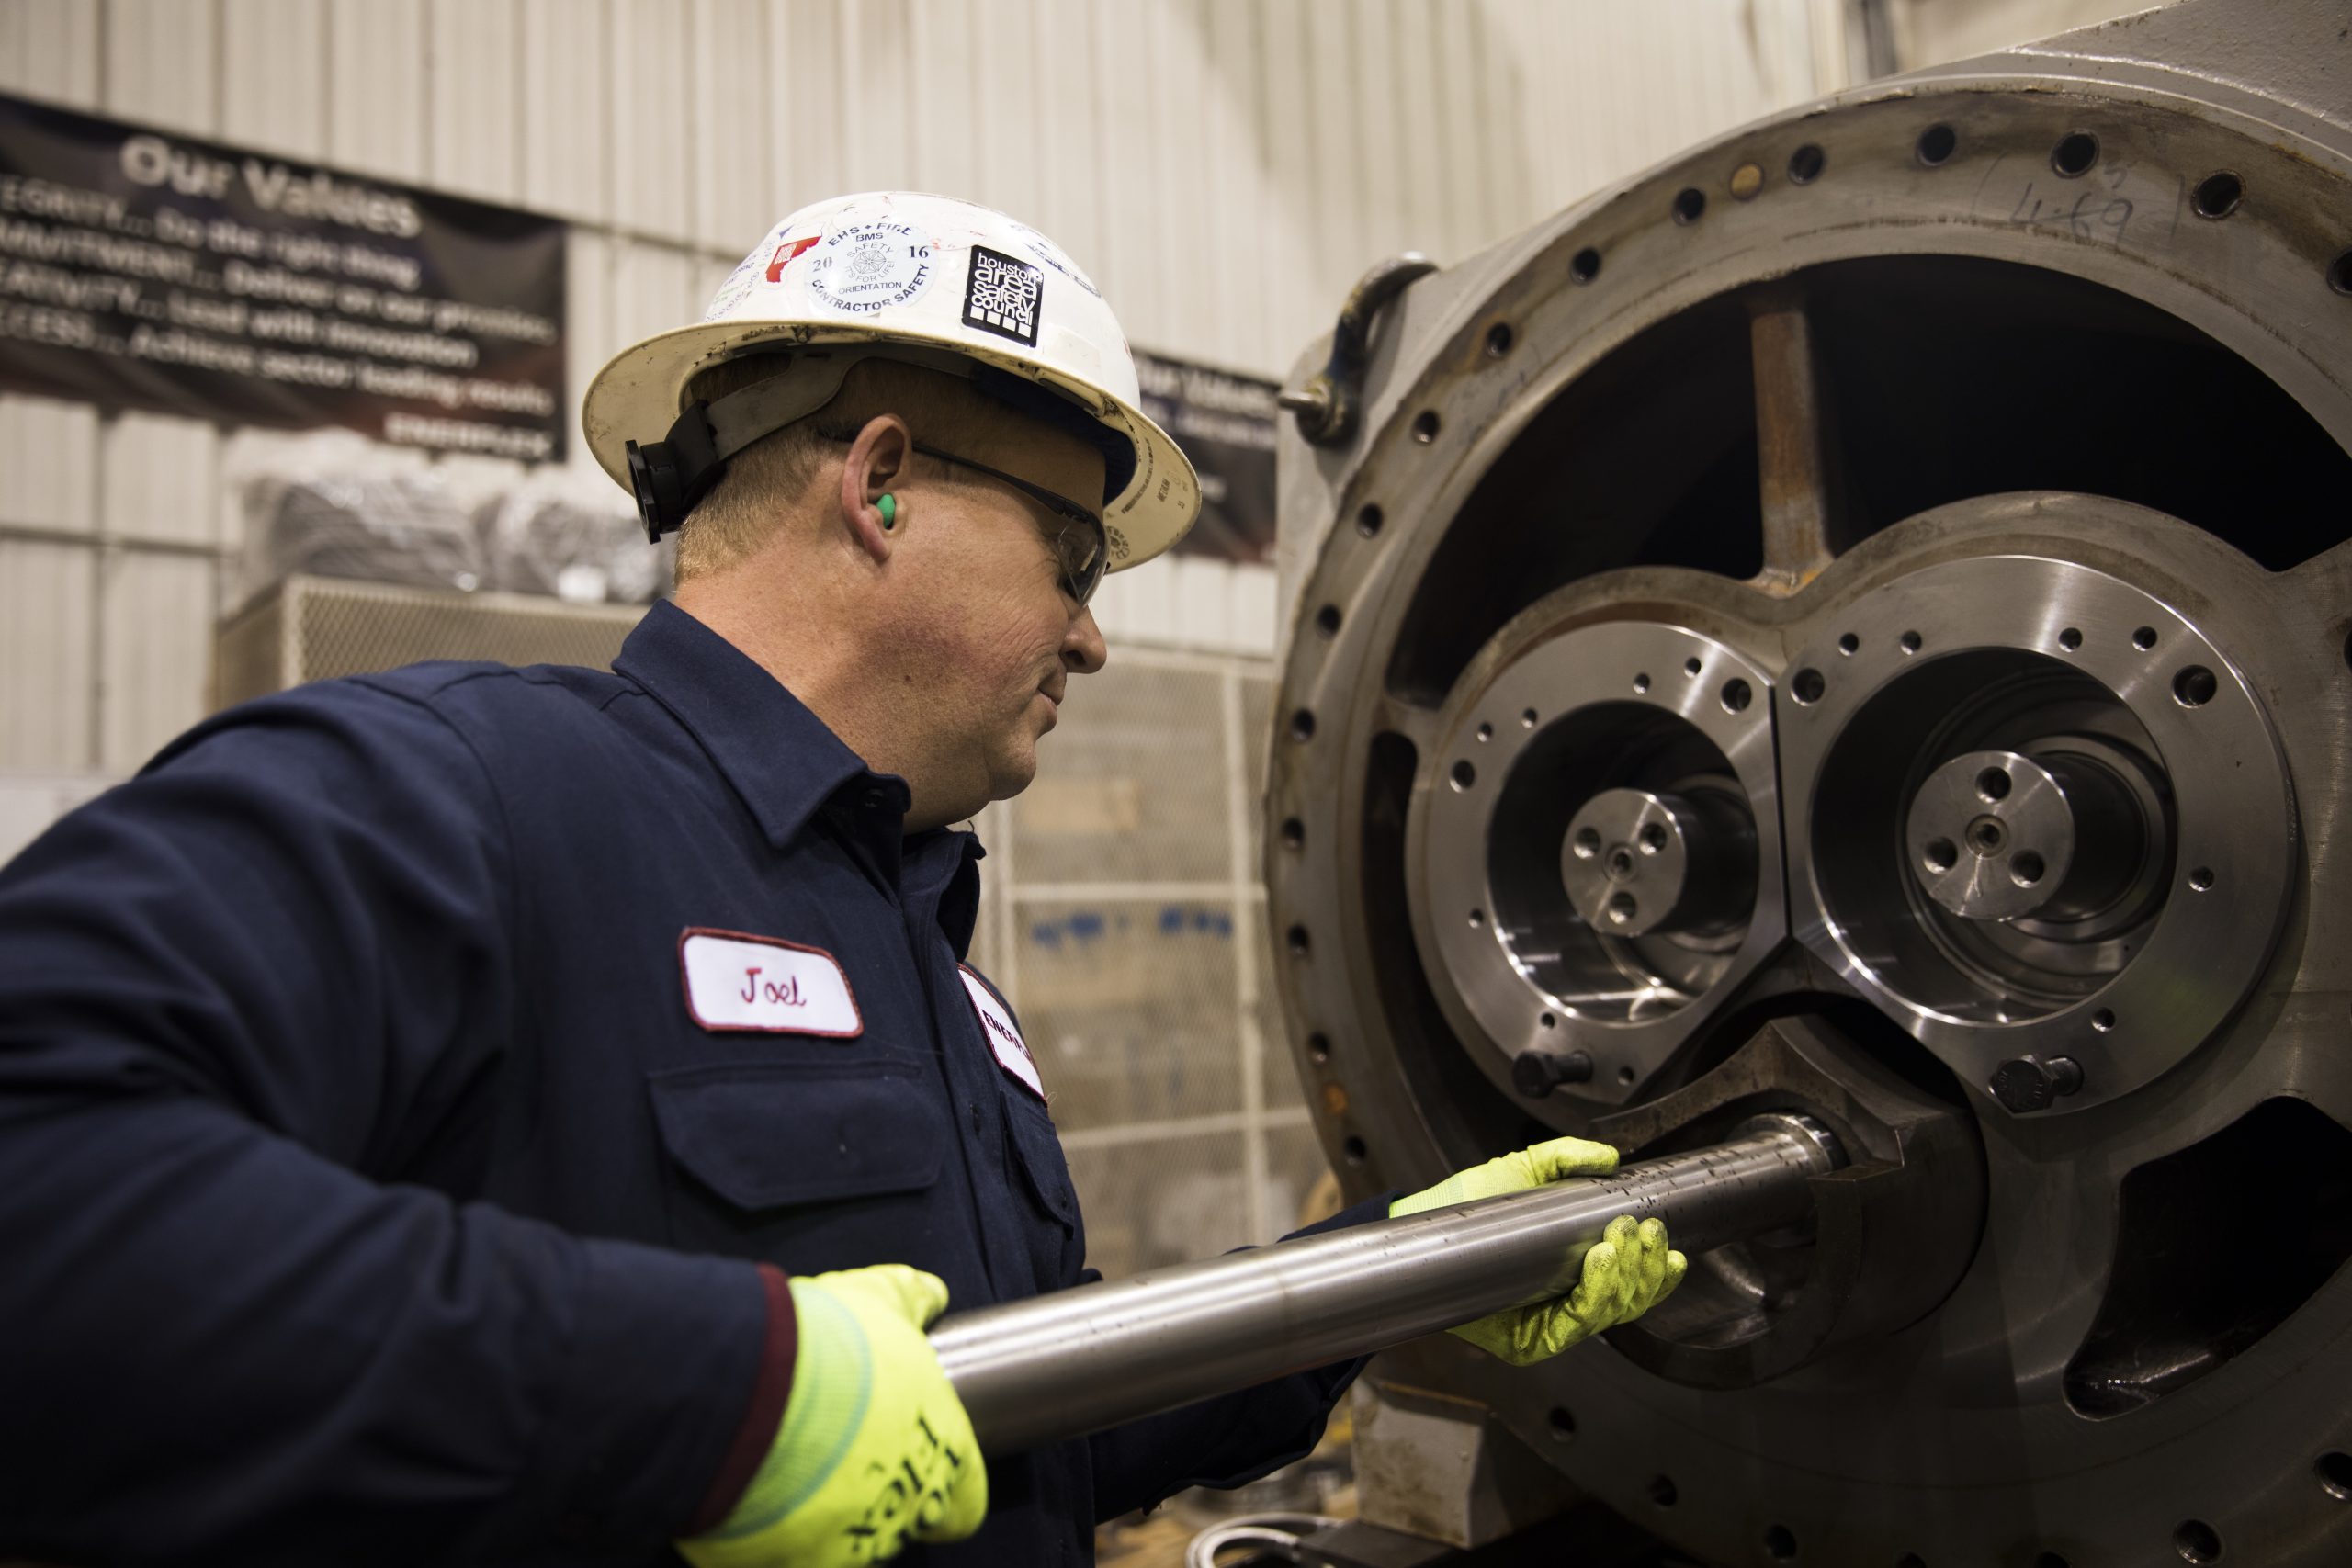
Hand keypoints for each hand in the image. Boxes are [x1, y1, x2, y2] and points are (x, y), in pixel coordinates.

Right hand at [678, 1265, 986, 1567]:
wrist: (750, 1388)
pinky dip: (767, 1532)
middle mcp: (900, 1516)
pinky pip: (778, 1557)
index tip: (917, 1456)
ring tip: (788, 1463)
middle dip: (873, 1485)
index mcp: (943, 1460)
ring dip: (821, 1512)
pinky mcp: (780, 1567)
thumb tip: (930, 1293)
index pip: (964, 1502)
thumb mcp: (877, 1300)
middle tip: (839, 1445)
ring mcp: (842, 1551)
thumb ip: (910, 1298)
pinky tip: (752, 1489)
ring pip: (840, 1545)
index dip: (945, 1482)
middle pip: (898, 1521)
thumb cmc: (826, 1349)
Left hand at [1390, 1137, 1687, 1365]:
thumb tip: (1610, 1157)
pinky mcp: (1528, 1343)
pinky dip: (1596, 1294)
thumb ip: (1568, 1159)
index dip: (1657, 1269)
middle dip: (1645, 1266)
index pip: (1631, 1282)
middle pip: (1629, 1301)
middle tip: (1644, 1230)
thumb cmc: (1470, 1206)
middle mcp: (1566, 1304)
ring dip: (1627, 1275)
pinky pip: (1574, 1326)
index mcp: (1575, 1272)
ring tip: (1622, 1238)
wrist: (1424, 1223)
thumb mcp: (1524, 1171)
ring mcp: (1549, 1326)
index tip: (1666, 1241)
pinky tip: (1601, 1259)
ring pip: (1609, 1313)